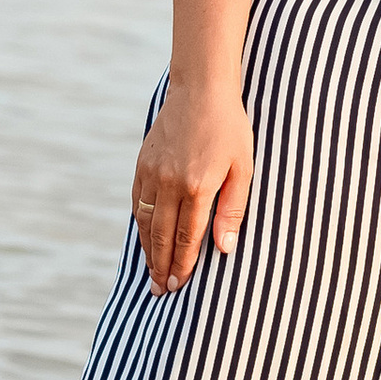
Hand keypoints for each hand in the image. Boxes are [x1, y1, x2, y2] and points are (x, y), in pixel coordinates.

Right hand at [132, 83, 255, 295]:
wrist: (201, 89)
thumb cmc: (230, 128)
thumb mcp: (243, 167)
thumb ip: (233, 209)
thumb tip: (225, 248)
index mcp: (197, 186)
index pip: (187, 237)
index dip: (183, 263)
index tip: (180, 285)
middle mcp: (169, 183)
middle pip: (161, 235)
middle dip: (162, 266)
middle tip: (161, 290)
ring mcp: (152, 173)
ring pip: (144, 222)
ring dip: (147, 250)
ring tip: (152, 273)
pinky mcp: (142, 164)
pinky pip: (137, 202)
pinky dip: (139, 224)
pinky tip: (145, 238)